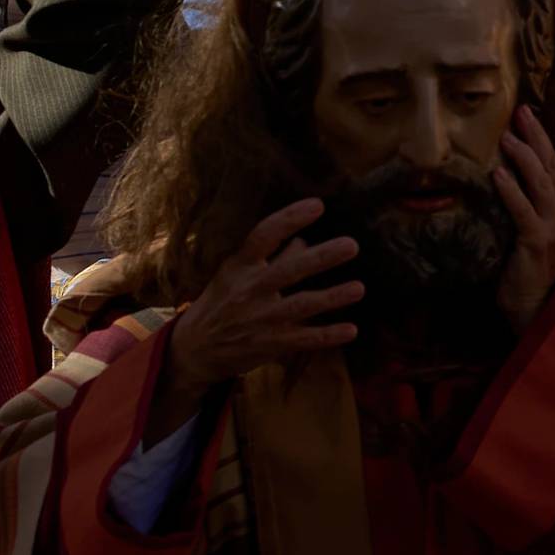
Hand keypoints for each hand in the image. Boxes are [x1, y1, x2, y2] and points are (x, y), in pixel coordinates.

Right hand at [167, 198, 361, 392]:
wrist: (194, 349)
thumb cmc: (221, 302)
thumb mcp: (236, 273)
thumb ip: (271, 257)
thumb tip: (304, 240)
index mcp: (239, 266)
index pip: (264, 235)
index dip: (290, 219)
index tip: (318, 205)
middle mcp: (249, 290)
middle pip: (290, 271)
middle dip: (321, 258)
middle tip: (351, 245)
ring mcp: (260, 319)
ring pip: (302, 306)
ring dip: (332, 297)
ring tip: (359, 288)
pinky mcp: (269, 345)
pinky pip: (304, 340)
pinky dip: (328, 335)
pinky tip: (351, 330)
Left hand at [493, 106, 554, 329]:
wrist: (531, 306)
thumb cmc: (525, 264)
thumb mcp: (532, 227)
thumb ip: (530, 202)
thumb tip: (506, 168)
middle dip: (540, 135)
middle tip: (523, 111)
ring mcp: (553, 228)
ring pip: (543, 183)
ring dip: (524, 156)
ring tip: (507, 136)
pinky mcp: (535, 242)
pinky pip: (523, 211)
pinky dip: (511, 191)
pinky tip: (497, 174)